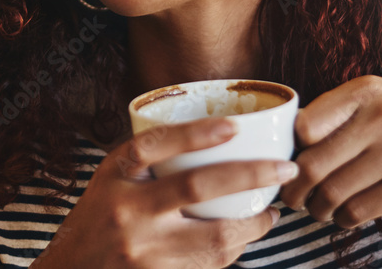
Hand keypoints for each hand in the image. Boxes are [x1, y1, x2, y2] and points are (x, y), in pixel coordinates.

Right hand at [36, 117, 295, 268]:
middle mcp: (126, 211)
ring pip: (215, 238)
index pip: (154, 145)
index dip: (195, 133)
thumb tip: (215, 136)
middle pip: (196, 187)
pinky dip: (233, 252)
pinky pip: (208, 266)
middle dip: (250, 175)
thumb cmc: (98, 219)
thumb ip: (148, 161)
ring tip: (269, 213)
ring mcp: (143, 251)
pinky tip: (244, 240)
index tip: (234, 125)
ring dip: (253, 226)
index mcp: (114, 176)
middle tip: (284, 169)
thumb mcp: (110, 179)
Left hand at [279, 75, 381, 228]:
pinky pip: (359, 211)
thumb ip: (339, 111)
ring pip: (333, 193)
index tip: (292, 162)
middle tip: (292, 198)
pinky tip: (344, 216)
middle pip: (313, 164)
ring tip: (317, 209)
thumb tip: (288, 138)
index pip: (304, 126)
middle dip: (294, 189)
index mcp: (366, 91)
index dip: (292, 150)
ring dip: (317, 208)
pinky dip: (343, 219)